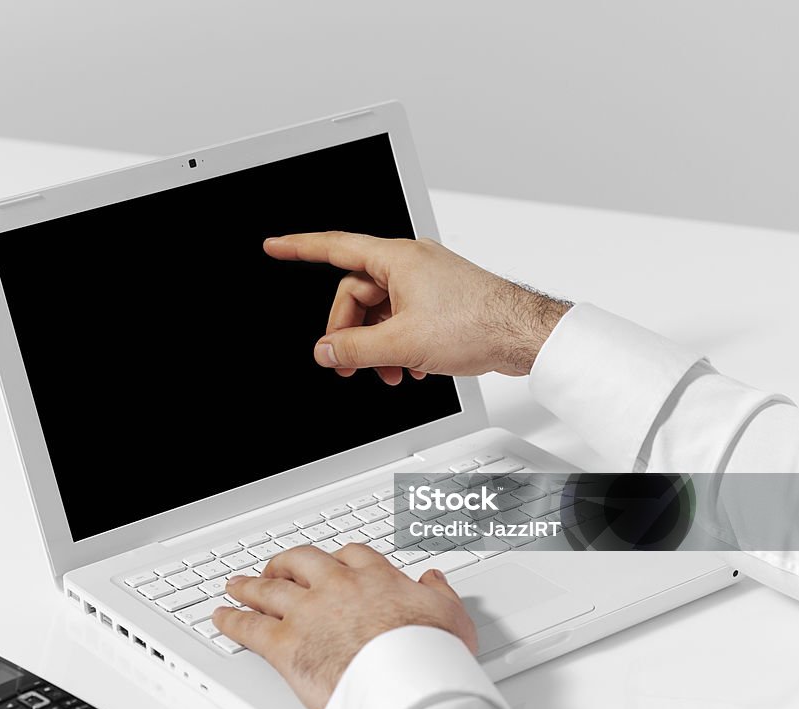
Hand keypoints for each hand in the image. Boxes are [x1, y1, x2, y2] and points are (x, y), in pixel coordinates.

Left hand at [212, 544, 477, 708]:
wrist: (405, 680)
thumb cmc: (428, 654)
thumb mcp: (451, 617)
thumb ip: (439, 594)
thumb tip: (435, 580)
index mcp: (375, 578)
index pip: (350, 555)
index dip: (337, 559)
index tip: (334, 563)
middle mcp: (337, 587)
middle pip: (302, 562)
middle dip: (286, 563)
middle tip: (277, 566)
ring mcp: (309, 611)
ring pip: (270, 588)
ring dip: (251, 585)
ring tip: (238, 585)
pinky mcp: (287, 643)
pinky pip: (250, 626)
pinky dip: (233, 620)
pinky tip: (223, 617)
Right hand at [263, 232, 570, 382]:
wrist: (523, 333)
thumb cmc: (477, 322)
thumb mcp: (402, 342)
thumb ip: (355, 348)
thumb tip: (325, 350)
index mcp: (396, 259)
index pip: (335, 247)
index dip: (299, 247)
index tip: (274, 245)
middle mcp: (410, 264)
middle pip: (357, 294)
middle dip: (349, 331)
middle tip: (345, 363)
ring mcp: (426, 282)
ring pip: (381, 311)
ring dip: (377, 345)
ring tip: (388, 372)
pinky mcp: (440, 300)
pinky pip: (403, 318)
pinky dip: (399, 344)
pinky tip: (411, 367)